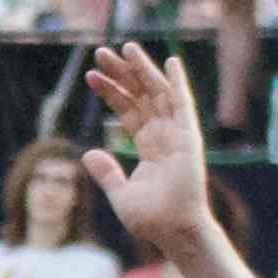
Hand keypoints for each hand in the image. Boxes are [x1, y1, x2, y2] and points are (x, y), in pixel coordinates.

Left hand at [77, 42, 213, 255]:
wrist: (174, 230)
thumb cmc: (152, 218)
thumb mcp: (120, 193)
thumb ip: (106, 172)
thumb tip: (88, 153)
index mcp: (149, 146)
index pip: (127, 110)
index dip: (110, 92)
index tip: (91, 75)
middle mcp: (164, 135)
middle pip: (140, 96)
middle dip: (122, 73)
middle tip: (102, 52)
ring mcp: (177, 134)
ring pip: (157, 94)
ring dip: (142, 70)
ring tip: (126, 47)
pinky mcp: (189, 137)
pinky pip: (183, 105)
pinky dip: (178, 83)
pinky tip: (170, 62)